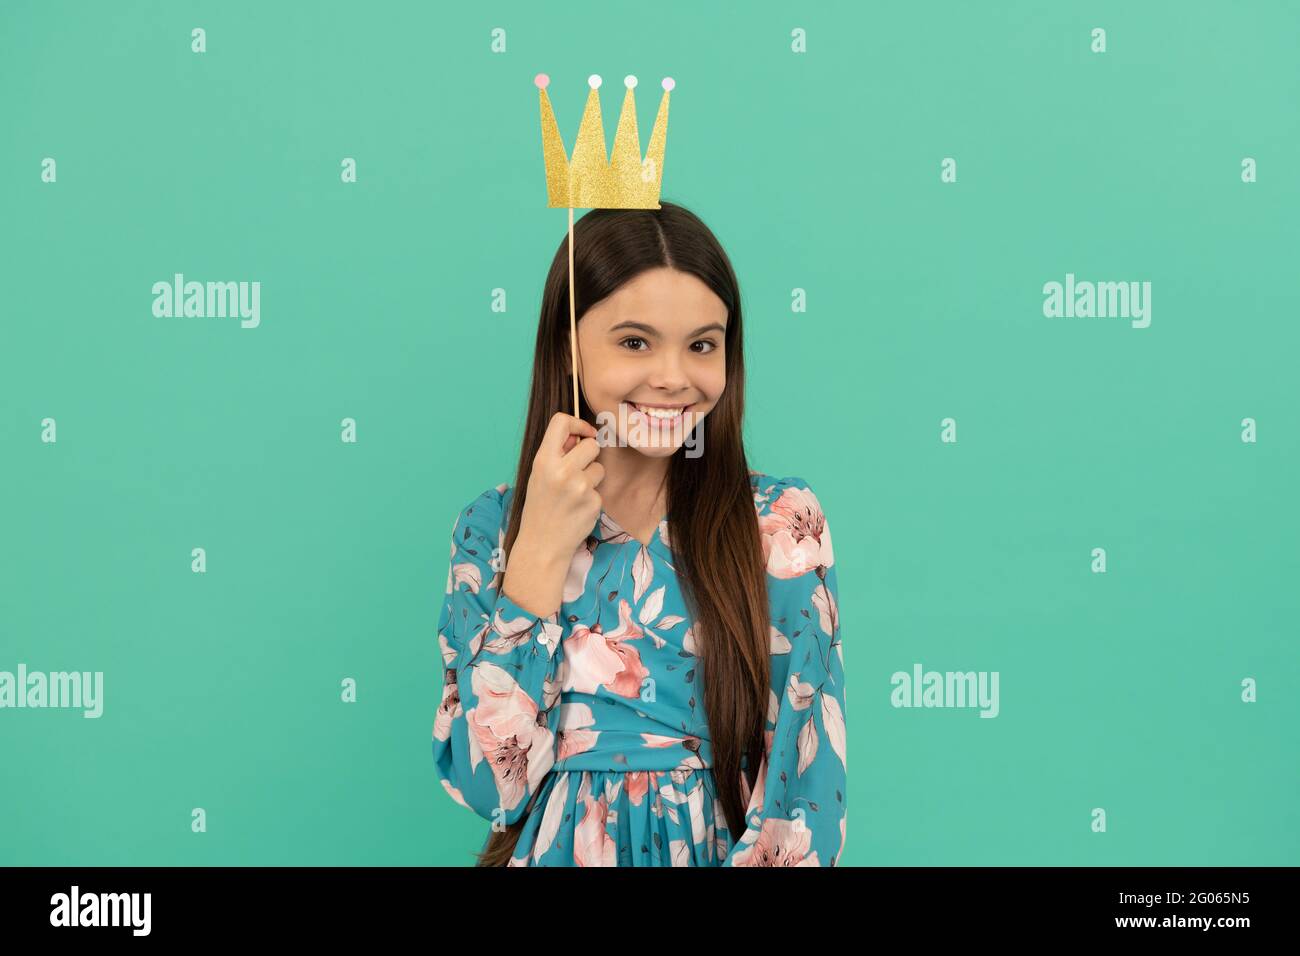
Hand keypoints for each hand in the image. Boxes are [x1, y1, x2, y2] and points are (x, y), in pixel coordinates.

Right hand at [518, 412, 604, 561]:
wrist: (542, 545)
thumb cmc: (539, 508)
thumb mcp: (538, 476)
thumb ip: (557, 454)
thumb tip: (580, 435)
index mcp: (544, 461)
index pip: (561, 422)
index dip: (576, 423)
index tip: (583, 433)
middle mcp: (562, 471)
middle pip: (592, 445)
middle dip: (589, 455)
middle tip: (577, 470)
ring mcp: (580, 487)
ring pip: (599, 468)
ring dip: (591, 478)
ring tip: (574, 494)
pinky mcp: (594, 503)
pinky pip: (600, 490)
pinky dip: (592, 497)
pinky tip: (578, 509)